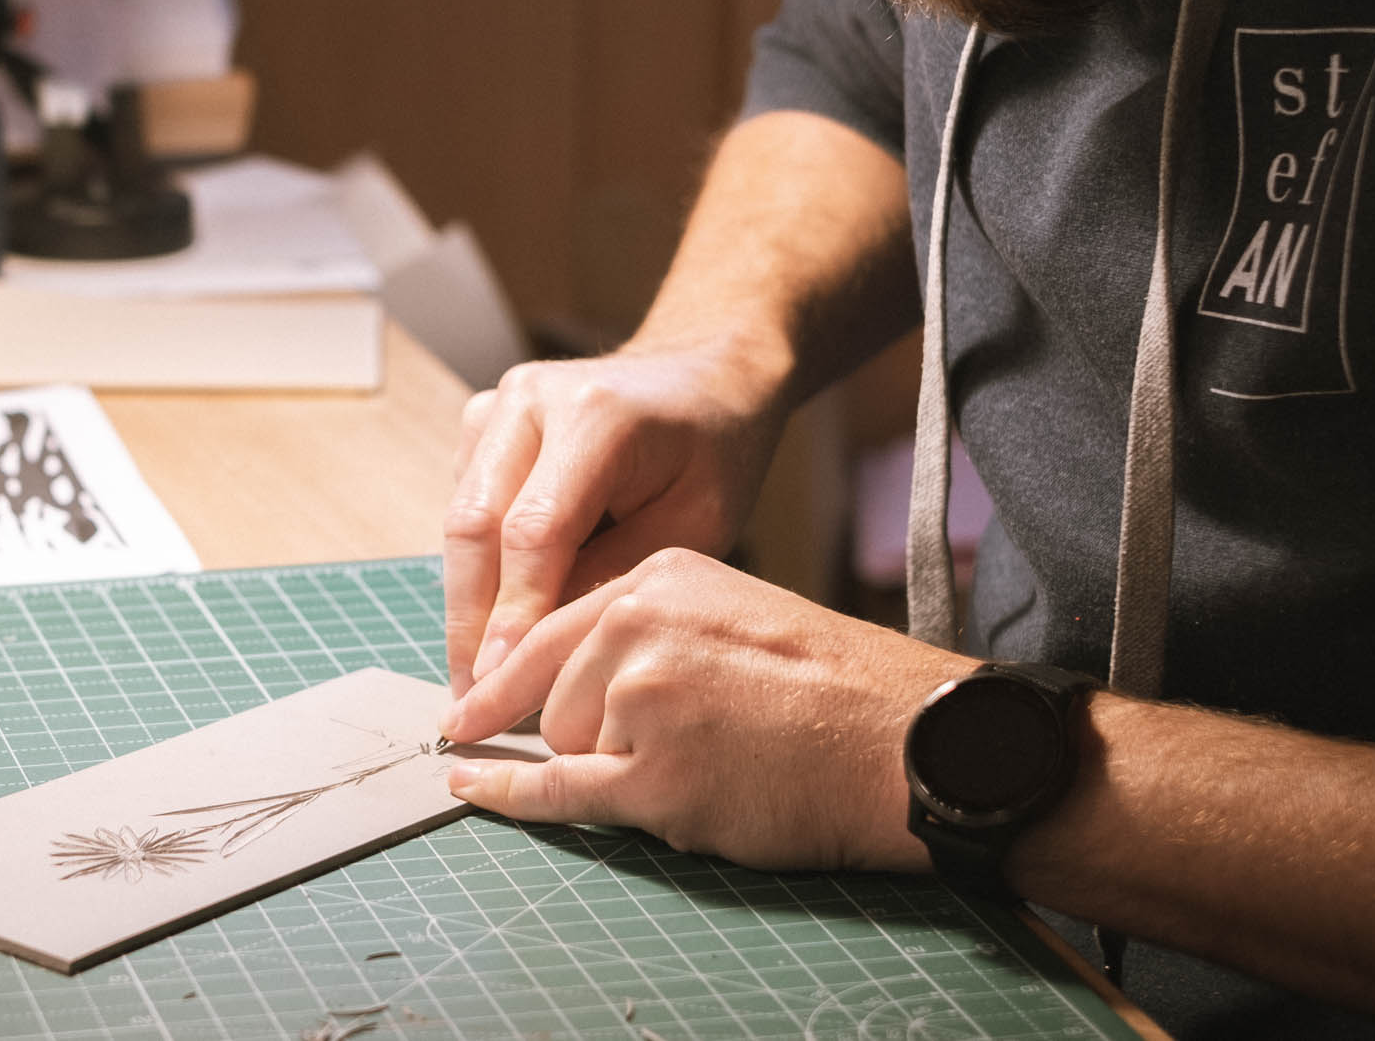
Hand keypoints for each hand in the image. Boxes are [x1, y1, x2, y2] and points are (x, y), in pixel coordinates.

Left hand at [440, 548, 973, 870]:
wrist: (903, 743)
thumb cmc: (834, 688)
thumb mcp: (734, 613)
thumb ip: (651, 629)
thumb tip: (561, 676)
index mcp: (659, 578)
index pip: (556, 627)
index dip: (510, 671)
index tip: (472, 694)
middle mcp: (639, 623)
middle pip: (554, 693)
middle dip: (589, 730)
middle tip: (678, 743)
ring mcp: (641, 699)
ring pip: (565, 744)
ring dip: (614, 768)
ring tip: (708, 761)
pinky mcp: (651, 776)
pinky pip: (556, 792)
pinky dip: (508, 797)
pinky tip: (471, 788)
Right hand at [445, 342, 788, 695]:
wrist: (702, 376)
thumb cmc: (711, 455)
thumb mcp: (692, 527)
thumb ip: (614, 577)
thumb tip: (536, 648)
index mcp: (596, 416)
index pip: (533, 531)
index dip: (512, 614)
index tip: (495, 685)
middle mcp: (532, 400)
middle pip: (474, 526)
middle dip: (470, 621)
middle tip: (472, 699)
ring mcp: (500, 405)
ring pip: (458, 519)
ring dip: (464, 600)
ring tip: (477, 677)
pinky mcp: (483, 422)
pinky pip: (464, 505)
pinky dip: (474, 567)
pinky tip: (494, 620)